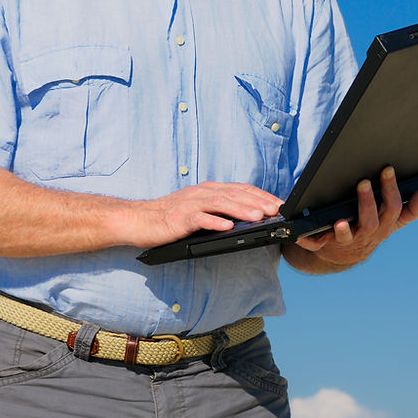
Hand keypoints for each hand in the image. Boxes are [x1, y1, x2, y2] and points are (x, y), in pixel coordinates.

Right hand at [127, 181, 283, 247]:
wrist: (137, 220)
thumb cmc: (170, 217)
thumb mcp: (199, 209)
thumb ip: (220, 210)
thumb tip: (248, 219)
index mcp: (209, 190)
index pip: (241, 189)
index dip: (262, 195)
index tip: (280, 204)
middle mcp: (202, 193)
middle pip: (235, 195)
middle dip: (258, 202)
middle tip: (277, 210)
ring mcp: (190, 204)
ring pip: (221, 204)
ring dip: (241, 210)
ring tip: (259, 217)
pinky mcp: (179, 218)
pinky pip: (199, 218)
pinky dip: (214, 222)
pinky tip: (227, 228)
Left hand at [289, 166, 417, 269]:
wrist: (343, 254)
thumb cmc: (370, 229)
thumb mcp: (392, 221)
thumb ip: (410, 210)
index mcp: (384, 225)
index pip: (393, 209)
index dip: (392, 191)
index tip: (388, 170)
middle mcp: (367, 234)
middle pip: (372, 221)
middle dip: (368, 202)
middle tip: (363, 181)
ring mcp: (346, 241)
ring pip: (348, 234)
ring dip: (344, 227)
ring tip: (339, 219)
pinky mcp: (323, 244)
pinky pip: (315, 244)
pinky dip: (310, 240)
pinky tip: (302, 234)